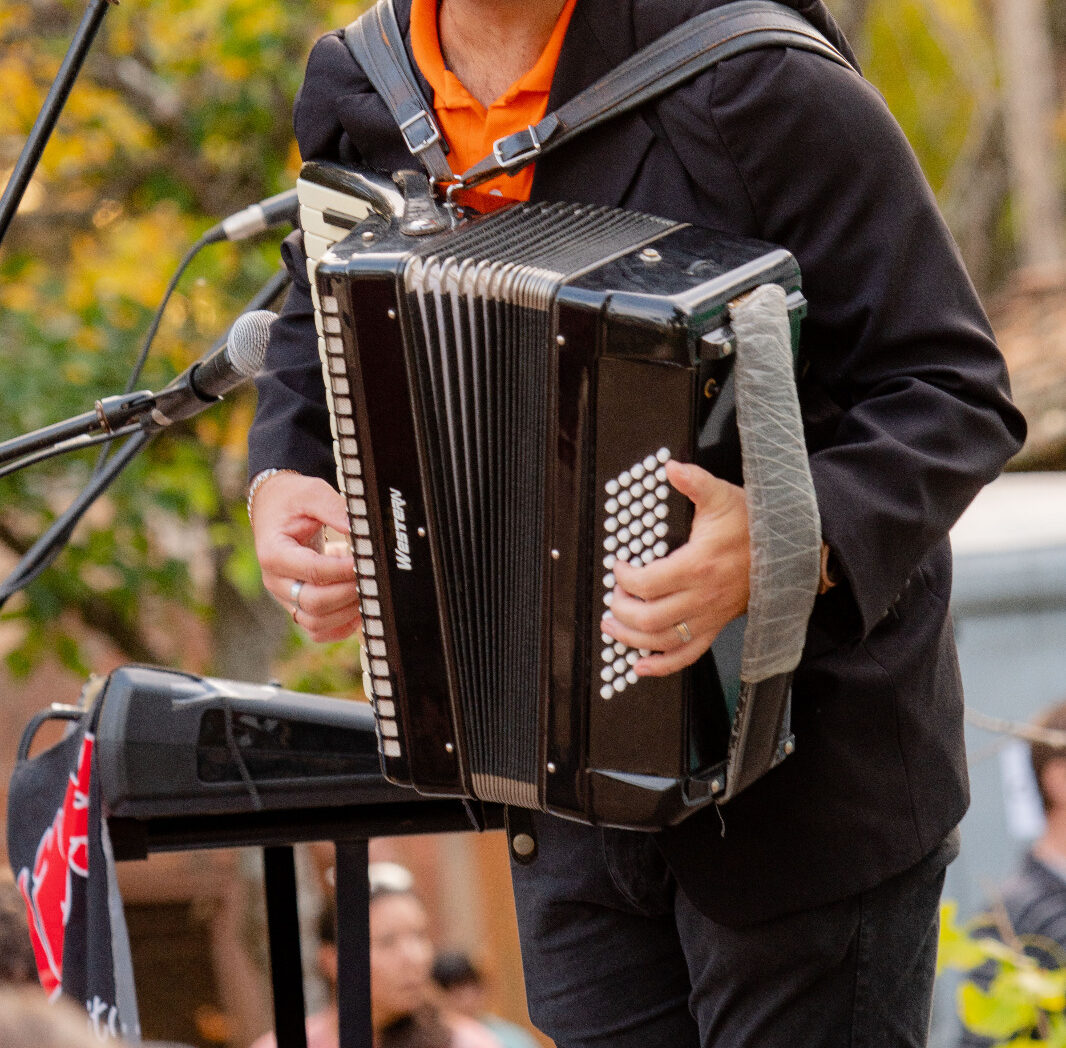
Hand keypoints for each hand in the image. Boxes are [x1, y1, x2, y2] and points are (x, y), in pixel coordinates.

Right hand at [251, 472, 361, 642]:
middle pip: (313, 603)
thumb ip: (333, 508)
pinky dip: (339, 626)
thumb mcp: (311, 493)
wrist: (274, 509)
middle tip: (370, 576)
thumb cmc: (292, 501)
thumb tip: (358, 529)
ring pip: (315, 622)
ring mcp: (285, 597)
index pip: (313, 571)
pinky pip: (317, 630)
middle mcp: (276, 580)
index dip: (344, 570)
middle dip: (349, 592)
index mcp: (273, 553)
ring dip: (346, 611)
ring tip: (365, 588)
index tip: (366, 560)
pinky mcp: (296, 605)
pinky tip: (356, 608)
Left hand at [601, 460, 748, 675]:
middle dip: (621, 610)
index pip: (647, 584)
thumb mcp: (722, 496)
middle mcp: (702, 597)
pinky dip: (662, 665)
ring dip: (631, 639)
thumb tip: (671, 467)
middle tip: (612, 598)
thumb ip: (694, 482)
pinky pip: (687, 655)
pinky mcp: (716, 627)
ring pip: (663, 641)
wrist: (791, 549)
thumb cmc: (756, 524)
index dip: (625, 578)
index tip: (619, 567)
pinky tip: (641, 665)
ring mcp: (709, 616)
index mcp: (698, 566)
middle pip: (649, 618)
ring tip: (612, 627)